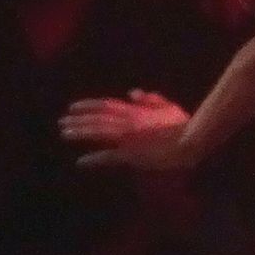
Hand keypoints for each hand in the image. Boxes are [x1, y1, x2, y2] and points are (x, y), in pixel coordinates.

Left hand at [58, 91, 192, 170]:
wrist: (192, 140)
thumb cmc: (184, 124)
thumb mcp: (168, 106)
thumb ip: (150, 99)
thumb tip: (131, 92)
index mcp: (136, 110)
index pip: (106, 105)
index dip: (88, 106)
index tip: (73, 107)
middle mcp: (128, 121)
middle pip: (97, 117)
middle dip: (78, 119)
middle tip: (62, 121)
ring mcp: (128, 138)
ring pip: (98, 132)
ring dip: (80, 132)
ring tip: (64, 133)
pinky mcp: (132, 154)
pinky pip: (108, 156)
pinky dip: (93, 158)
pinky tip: (80, 161)